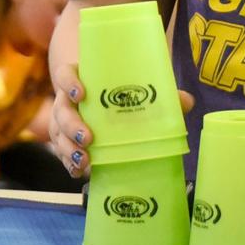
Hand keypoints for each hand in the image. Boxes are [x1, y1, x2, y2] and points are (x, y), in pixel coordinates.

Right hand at [48, 66, 194, 178]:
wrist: (108, 101)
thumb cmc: (123, 89)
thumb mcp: (139, 86)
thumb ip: (162, 93)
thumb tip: (186, 102)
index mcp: (81, 78)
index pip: (64, 74)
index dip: (69, 82)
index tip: (82, 93)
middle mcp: (67, 99)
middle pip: (61, 109)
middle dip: (72, 125)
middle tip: (89, 137)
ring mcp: (64, 122)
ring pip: (58, 134)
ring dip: (68, 147)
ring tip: (85, 159)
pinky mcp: (67, 141)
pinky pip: (62, 153)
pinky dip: (69, 163)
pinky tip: (80, 171)